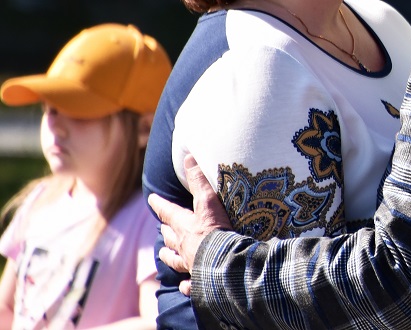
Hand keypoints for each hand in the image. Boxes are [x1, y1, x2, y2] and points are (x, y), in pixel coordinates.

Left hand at [147, 154, 231, 295]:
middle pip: (169, 237)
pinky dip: (185, 284)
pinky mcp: (199, 281)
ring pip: (173, 259)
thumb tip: (187, 156)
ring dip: (168, 255)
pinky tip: (183, 286)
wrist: (226, 265)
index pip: (167, 212)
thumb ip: (199, 180)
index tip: (151, 199)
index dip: (160, 204)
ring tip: (163, 253)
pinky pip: (188, 284)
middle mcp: (183, 246)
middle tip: (162, 227)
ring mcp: (189, 264)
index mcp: (184, 226)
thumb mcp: (208, 202)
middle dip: (165, 230)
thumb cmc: (216, 231)